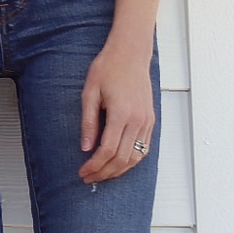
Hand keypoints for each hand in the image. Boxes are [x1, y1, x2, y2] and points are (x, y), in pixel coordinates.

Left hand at [78, 39, 155, 182]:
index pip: (107, 150)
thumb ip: (88, 122)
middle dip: (104, 172)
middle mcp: (138, 120)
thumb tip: (85, 147)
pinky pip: (143, 149)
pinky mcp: (150, 121)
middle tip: (88, 178)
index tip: (82, 171)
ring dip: (117, 170)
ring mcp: (147, 122)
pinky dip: (130, 161)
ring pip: (135, 158)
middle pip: (122, 159)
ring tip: (100, 175)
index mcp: (121, 113)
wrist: (130, 54)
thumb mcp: (90, 92)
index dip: (94, 165)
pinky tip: (117, 164)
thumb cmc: (108, 68)